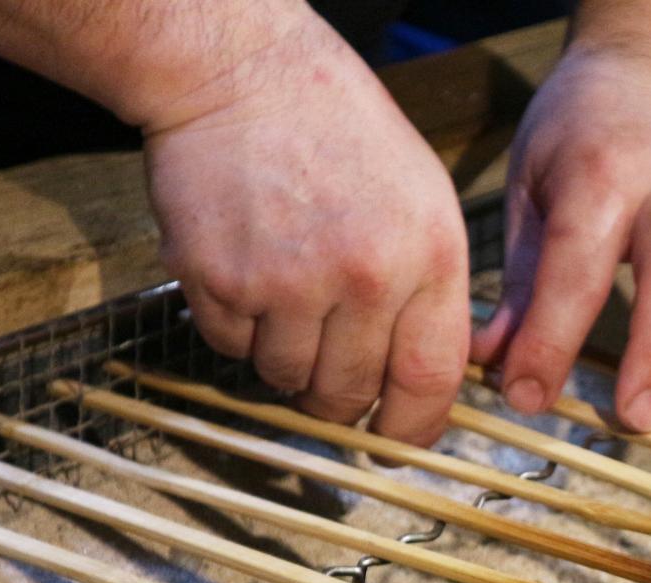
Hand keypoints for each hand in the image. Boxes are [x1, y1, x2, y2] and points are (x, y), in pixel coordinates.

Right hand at [140, 16, 470, 439]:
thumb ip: (430, 289)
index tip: (400, 440)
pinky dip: (237, 330)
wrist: (237, 73)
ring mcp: (288, 283)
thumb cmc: (336, 130)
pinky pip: (232, 350)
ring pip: (287, 381)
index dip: (415, 427)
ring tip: (285, 298)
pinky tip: (247, 272)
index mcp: (427, 255)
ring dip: (284, 361)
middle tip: (328, 374)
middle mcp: (364, 277)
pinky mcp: (220, 282)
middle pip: (351, 396)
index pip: (430, 380)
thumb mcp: (421, 199)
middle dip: (340, 401)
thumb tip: (426, 381)